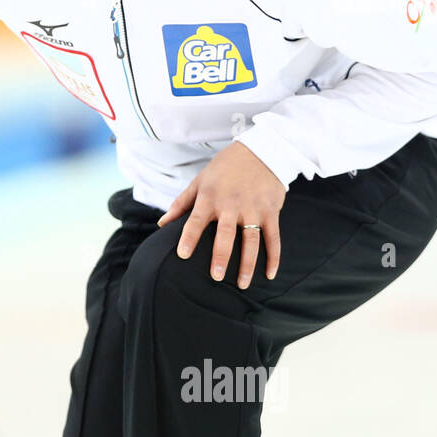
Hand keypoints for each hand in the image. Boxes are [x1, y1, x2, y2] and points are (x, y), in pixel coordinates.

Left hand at [155, 141, 284, 288]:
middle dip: (221, 256)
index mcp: (210, 197)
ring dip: (248, 264)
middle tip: (216, 277)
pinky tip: (269, 274)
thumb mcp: (200, 181)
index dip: (189, 237)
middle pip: (226, 235)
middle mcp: (232, 205)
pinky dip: (273, 256)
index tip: (183, 255)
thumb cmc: (224, 169)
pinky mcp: (271, 211)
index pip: (196, 220)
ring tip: (243, 284)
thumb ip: (181, 203)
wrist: (260, 151)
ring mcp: (253, 209)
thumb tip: (162, 224)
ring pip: (252, 240)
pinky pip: (273, 238)